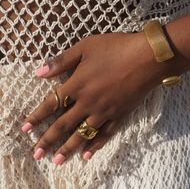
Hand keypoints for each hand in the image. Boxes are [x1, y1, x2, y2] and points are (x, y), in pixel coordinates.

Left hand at [21, 31, 163, 164]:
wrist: (147, 58)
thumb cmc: (116, 48)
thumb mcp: (86, 47)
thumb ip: (62, 61)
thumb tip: (39, 72)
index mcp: (78, 84)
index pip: (51, 104)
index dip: (37, 116)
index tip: (25, 129)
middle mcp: (88, 102)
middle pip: (64, 124)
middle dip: (48, 139)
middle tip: (36, 155)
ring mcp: (105, 111)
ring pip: (83, 133)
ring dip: (68, 148)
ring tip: (58, 160)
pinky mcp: (120, 115)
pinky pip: (105, 134)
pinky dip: (95, 145)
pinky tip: (87, 154)